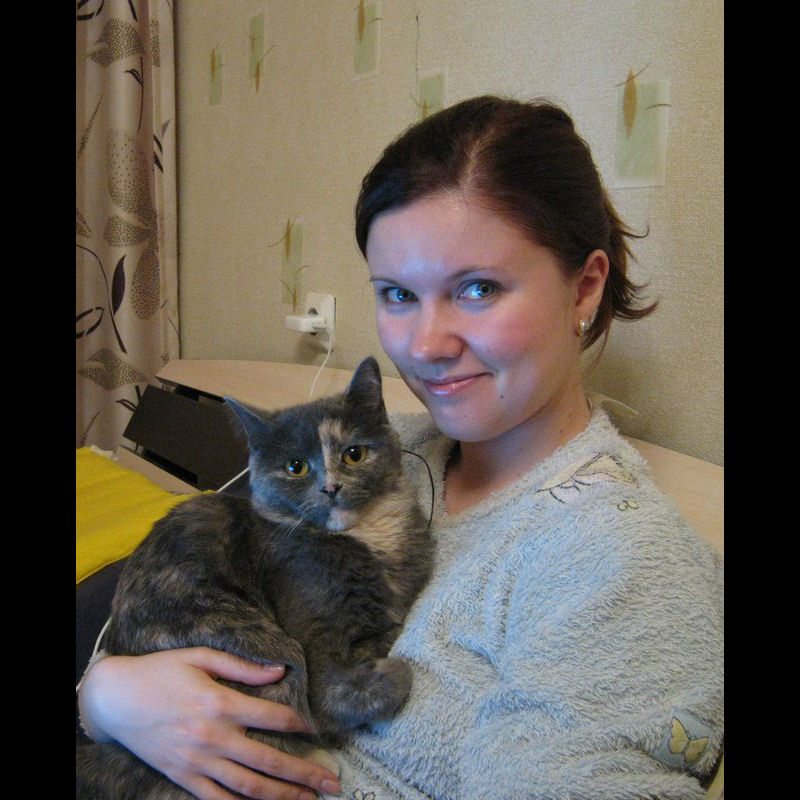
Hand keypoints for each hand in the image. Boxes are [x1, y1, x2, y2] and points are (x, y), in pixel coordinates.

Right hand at [78, 647, 341, 799]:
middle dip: (304, 773)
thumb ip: (243, 666)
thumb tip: (280, 671)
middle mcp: (213, 737)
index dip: (301, 724)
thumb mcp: (201, 657)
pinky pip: (216, 799)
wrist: (115, 699)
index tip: (320, 730)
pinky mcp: (183, 777)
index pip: (273, 718)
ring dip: (282, 796)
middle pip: (268, 761)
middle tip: (332, 783)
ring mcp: (198, 762)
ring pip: (248, 787)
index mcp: (220, 704)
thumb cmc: (160, 671)